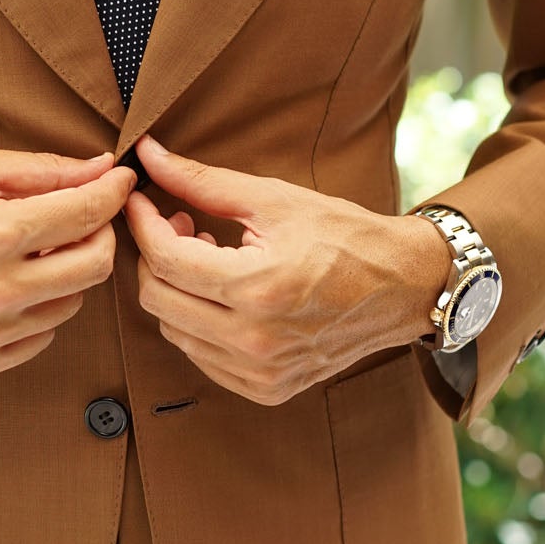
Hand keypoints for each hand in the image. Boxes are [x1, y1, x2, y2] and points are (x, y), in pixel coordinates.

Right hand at [0, 146, 135, 378]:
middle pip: (95, 267)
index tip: (120, 182)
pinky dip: (36, 308)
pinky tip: (6, 285)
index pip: (88, 215)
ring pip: (70, 303)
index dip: (113, 192)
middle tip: (81, 218)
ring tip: (27, 251)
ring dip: (64, 273)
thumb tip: (102, 168)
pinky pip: (40, 337)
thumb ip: (42, 170)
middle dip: (99, 235)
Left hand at [122, 133, 451, 404]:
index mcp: (258, 288)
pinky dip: (197, 322)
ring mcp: (260, 372)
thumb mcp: (274, 199)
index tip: (141, 200)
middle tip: (180, 225)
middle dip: (155, 255)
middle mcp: (255, 340)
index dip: (141, 223)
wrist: (403, 288)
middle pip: (157, 299)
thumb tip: (148, 154)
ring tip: (207, 256)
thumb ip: (202, 181)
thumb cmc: (343, 236)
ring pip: (173, 330)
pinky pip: (200, 357)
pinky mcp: (266, 389)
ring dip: (175, 289)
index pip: (165, 259)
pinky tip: (222, 293)